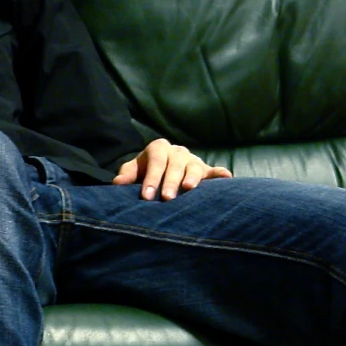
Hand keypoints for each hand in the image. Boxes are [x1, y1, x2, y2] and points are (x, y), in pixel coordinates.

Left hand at [113, 139, 231, 199]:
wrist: (160, 166)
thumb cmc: (145, 171)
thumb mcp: (133, 170)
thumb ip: (126, 175)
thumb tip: (117, 183)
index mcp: (158, 148)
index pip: (155, 161)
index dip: (151, 178)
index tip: (146, 197)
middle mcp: (177, 152)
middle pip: (175, 164)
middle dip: (170, 181)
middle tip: (166, 198)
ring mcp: (192, 160)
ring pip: (194, 166)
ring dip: (193, 177)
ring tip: (189, 189)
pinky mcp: (205, 170)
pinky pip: (213, 171)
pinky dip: (220, 174)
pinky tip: (227, 178)